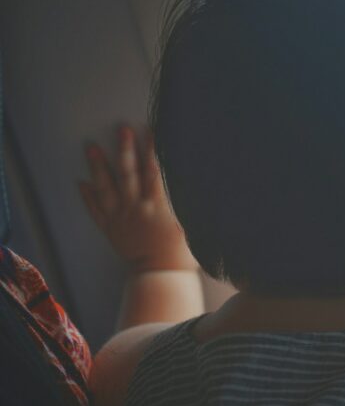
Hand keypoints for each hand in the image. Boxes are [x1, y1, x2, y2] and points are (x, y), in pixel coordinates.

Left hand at [79, 126, 196, 272]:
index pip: (152, 171)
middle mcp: (135, 209)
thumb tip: (202, 184)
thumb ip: (191, 204)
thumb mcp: (192, 226)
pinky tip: (82, 183)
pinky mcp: (111, 231)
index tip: (150, 131)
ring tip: (91, 148)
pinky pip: (96, 211)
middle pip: (128, 173)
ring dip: (98, 167)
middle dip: (125, 149)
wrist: (160, 276)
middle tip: (121, 129)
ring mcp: (120, 219)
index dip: (151, 150)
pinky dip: (88, 197)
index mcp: (155, 206)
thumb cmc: (181, 254)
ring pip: (106, 188)